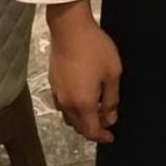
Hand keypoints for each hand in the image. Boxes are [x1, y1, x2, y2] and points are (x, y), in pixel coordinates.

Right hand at [46, 0, 121, 142]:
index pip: (91, 131)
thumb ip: (112, 99)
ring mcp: (57, 92)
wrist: (70, 28)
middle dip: (92, 129)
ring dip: (82, 119)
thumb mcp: (112, 73)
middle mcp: (66, 103)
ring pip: (69, 116)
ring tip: (96, 109)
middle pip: (78, 126)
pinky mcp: (52, 82)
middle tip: (106, 121)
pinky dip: (73, 107)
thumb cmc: (95, 49)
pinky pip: (63, 104)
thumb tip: (110, 118)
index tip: (111, 137)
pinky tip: (82, 96)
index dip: (102, 137)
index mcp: (82, 104)